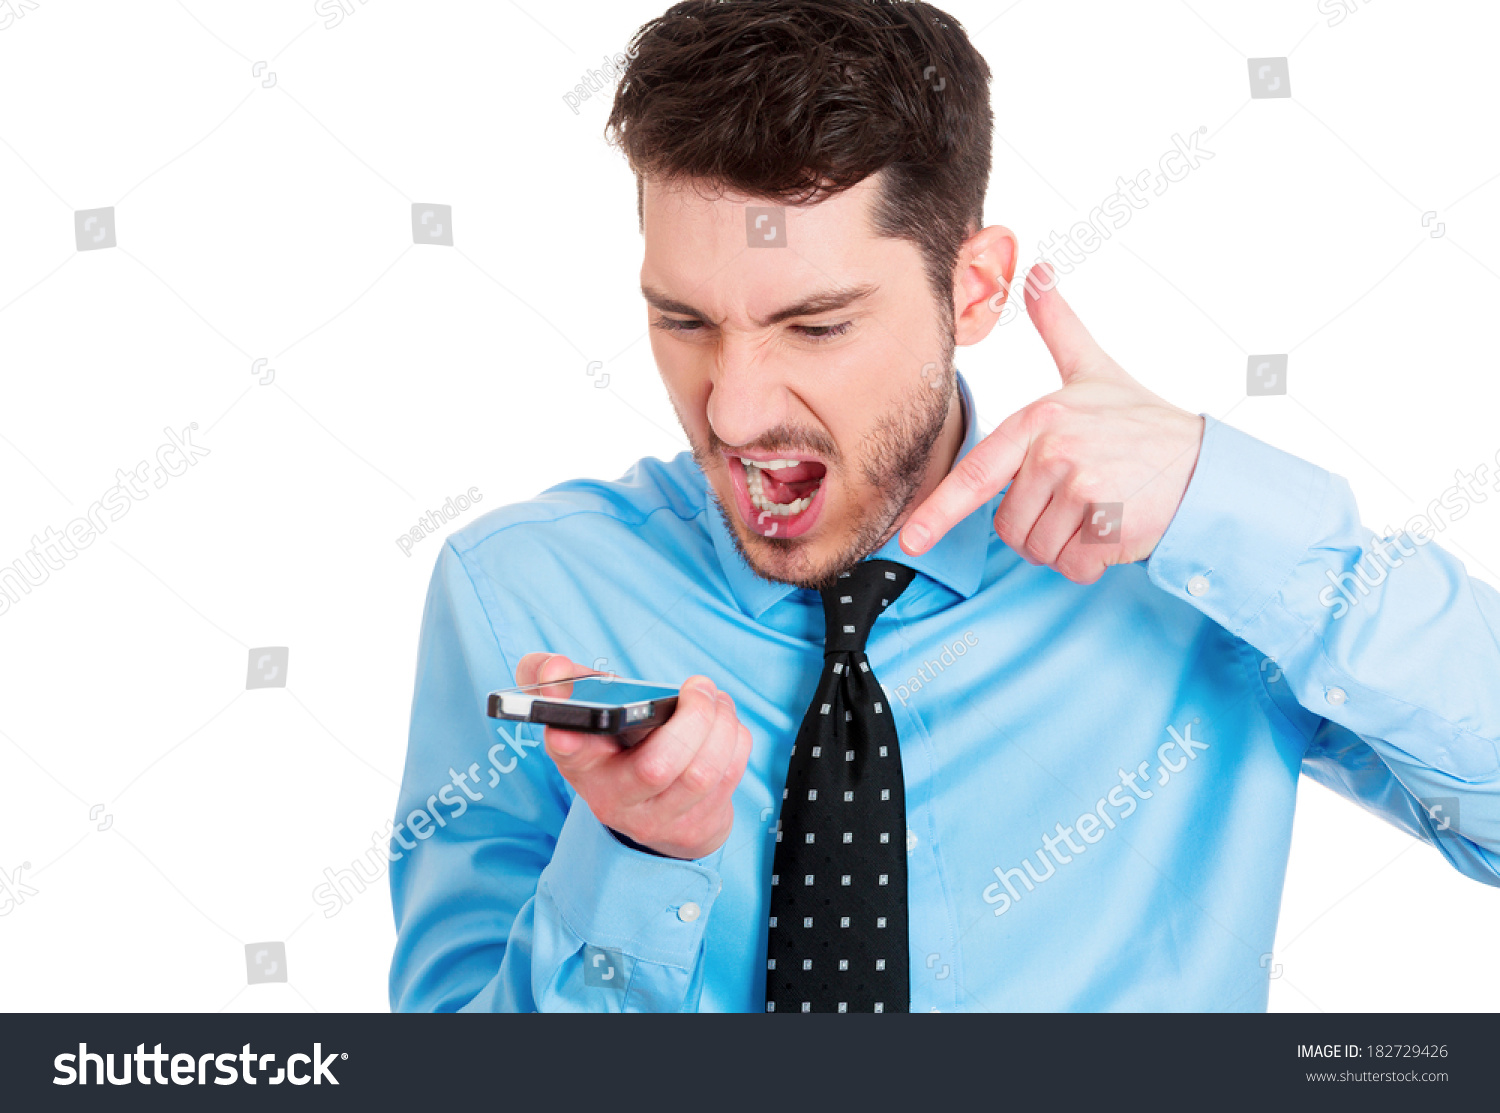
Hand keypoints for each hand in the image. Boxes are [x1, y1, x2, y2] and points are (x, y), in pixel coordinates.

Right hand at [515, 652, 752, 859]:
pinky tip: (724, 725)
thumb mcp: (583, 714)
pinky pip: (729, 776)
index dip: (565, 739)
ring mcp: (656, 819)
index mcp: (580, 763)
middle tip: (698, 686)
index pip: (568, 751)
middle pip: (657, 766)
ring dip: (721, 724)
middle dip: (692, 717)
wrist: (650, 810)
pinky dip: (735, 740)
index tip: (565, 728)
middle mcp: (614, 800)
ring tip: (716, 699)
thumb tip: (556, 668)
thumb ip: (561, 681)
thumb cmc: (615, 747)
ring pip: (702, 772)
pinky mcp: (694, 827)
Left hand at [900, 262, 1204, 583]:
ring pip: (1038, 550)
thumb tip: (1039, 272)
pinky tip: (1111, 530)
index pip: (977, 473)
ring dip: (1064, 545)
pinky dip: (1089, 562)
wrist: (1205, 463)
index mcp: (1040, 421)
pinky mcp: (1106, 524)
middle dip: (1037, 526)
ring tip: (1096, 511)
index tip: (911, 540)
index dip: (938, 511)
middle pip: (1009, 526)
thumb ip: (1059, 326)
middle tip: (1077, 499)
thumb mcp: (1093, 370)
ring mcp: (1080, 488)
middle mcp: (1055, 452)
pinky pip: (1071, 566)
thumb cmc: (1142, 424)